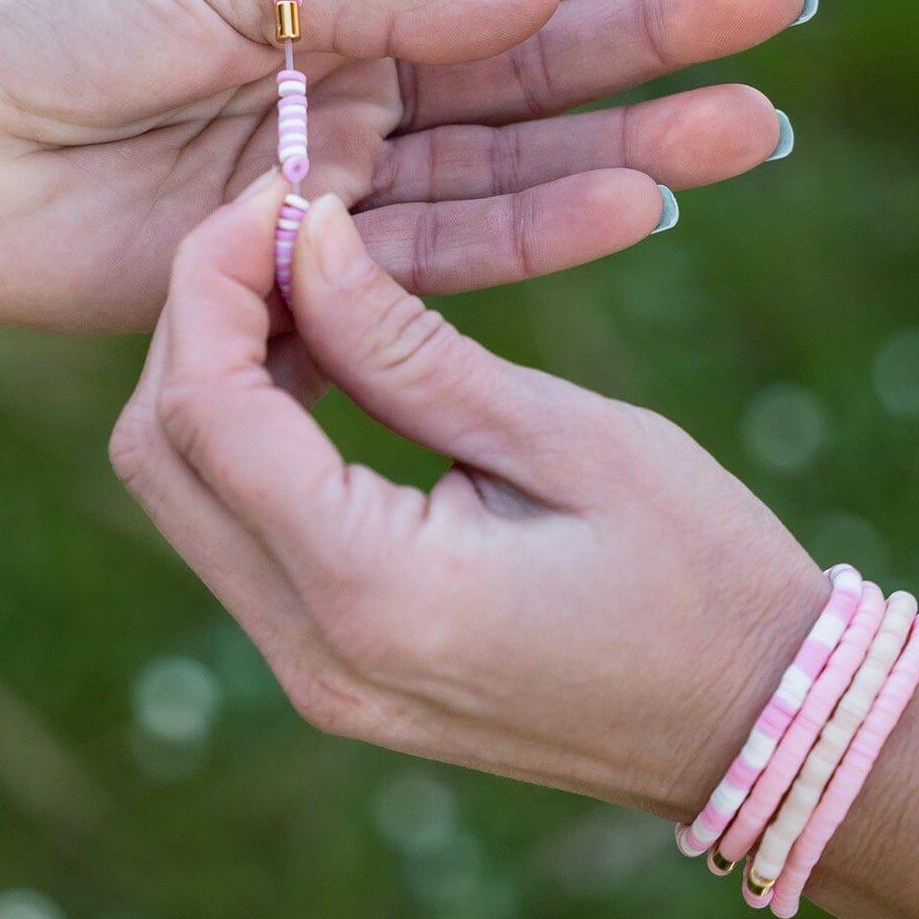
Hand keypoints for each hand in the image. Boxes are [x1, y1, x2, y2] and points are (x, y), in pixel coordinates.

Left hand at [0, 0, 804, 330]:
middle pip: (509, 59)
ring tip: (746, 118)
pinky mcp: (291, 265)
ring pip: (490, 157)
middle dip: (643, 33)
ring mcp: (313, 173)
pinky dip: (528, 231)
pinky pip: (427, 251)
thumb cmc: (37, 13)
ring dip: (615, 139)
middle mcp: (320, 73)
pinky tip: (635, 203)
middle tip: (778, 8)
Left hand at [108, 177, 918, 918]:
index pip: (207, 413)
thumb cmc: (700, 576)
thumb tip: (299, 237)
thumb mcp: (564, 435)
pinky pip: (232, 524)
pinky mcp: (321, 662)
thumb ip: (404, 343)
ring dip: (213, 370)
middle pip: (159, 452)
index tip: (269, 194)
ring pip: (180, 488)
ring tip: (297, 278)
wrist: (759, 725)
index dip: (210, 284)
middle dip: (193, 319)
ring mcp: (306, 670)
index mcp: (372, 592)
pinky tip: (314, 359)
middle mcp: (308, 649)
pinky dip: (245, 430)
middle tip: (272, 226)